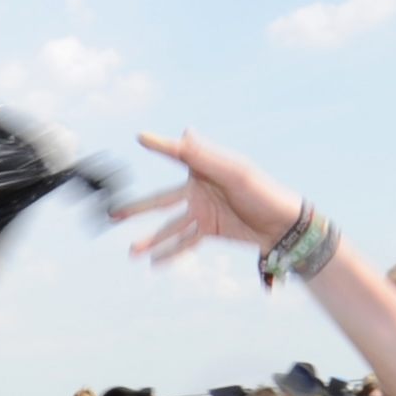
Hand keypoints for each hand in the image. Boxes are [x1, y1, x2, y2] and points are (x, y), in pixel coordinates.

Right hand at [114, 132, 302, 263]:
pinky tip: (153, 263)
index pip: (177, 155)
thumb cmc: (263, 191)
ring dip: (151, 240)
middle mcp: (198, 189)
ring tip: (131, 253)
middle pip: (161, 201)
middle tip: (112, 215)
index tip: (140, 138)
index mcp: (204, 168)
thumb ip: (207, 157)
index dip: (160, 146)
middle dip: (137, 209)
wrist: (283, 224)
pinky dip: (171, 254)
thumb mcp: (236, 173)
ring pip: (169, 227)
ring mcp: (202, 211)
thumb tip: (185, 131)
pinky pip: (185, 243)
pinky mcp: (209, 230)